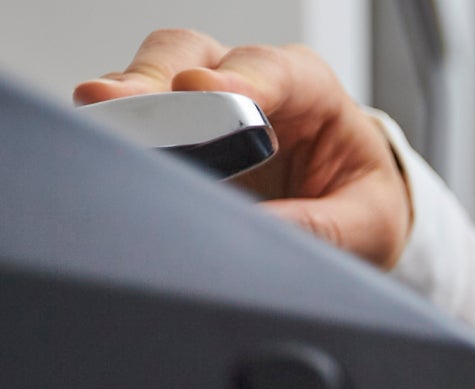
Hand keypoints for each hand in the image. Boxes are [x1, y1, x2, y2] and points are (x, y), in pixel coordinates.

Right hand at [74, 30, 411, 268]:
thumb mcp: (363, 227)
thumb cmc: (361, 206)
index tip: (204, 96)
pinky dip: (121, 130)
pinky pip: (138, 118)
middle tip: (128, 104)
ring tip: (102, 118)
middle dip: (160, 81)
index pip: (269, 72)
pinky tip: (107, 147)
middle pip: (192, 58)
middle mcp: (250, 82)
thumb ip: (320, 230)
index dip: (235, 83)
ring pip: (154, 77)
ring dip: (128, 100)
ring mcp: (204, 102)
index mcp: (309, 90)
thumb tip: (262, 235)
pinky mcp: (176, 132)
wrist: (352, 217)